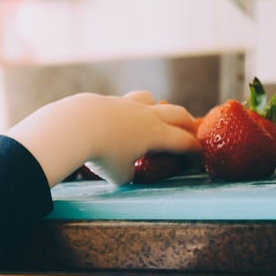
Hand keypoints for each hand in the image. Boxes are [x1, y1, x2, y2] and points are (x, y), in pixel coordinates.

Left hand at [6, 91, 199, 185]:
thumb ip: (128, 174)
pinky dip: (129, 110)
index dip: (194, 149)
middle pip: (177, 113)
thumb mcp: (119, 175)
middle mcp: (146, 116)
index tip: (198, 154)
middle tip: (190, 131)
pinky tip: (118, 119)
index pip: (183, 141)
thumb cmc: (102, 154)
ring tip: (153, 117)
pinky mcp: (108, 100)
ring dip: (157, 107)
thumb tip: (126, 172)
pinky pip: (125, 102)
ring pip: (150, 99)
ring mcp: (127, 104)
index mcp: (156, 134)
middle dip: (187, 123)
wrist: (76, 126)